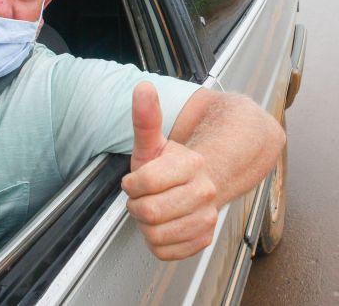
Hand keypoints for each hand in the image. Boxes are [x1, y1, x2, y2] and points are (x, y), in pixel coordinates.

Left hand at [121, 82, 218, 260]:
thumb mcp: (153, 143)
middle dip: (138, 206)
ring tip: (156, 209)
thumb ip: (145, 118)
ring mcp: (207, 216)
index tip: (135, 180)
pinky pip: (165, 251)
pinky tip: (165, 225)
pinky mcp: (203, 238)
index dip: (132, 184)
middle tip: (145, 196)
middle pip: (149, 212)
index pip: (144, 183)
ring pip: (156, 234)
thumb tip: (143, 88)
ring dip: (147, 225)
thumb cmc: (169, 165)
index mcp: (192, 163)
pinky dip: (158, 242)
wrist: (197, 185)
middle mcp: (205, 190)